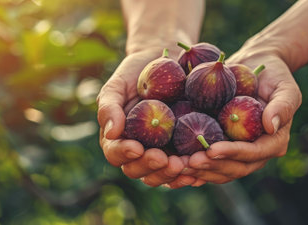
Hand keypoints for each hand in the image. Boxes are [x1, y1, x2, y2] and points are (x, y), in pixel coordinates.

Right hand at [97, 48, 201, 186]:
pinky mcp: (182, 152)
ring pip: (160, 175)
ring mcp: (161, 153)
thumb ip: (109, 106)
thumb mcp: (118, 84)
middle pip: (137, 170)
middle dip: (149, 167)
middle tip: (163, 159)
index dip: (124, 153)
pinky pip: (184, 170)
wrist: (167, 61)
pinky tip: (197, 170)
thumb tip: (111, 134)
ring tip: (183, 165)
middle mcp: (138, 150)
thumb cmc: (136, 73)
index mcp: (118, 137)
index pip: (115, 153)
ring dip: (170, 174)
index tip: (136, 147)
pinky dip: (190, 173)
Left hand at [184, 49, 301, 183]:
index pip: (254, 153)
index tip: (212, 150)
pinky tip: (174, 165)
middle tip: (189, 162)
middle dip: (212, 167)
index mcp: (273, 142)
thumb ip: (282, 106)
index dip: (233, 154)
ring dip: (198, 171)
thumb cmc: (273, 75)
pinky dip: (192, 167)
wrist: (255, 67)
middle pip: (234, 168)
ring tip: (177, 165)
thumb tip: (271, 126)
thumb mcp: (284, 86)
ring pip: (219, 170)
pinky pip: (207, 162)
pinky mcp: (221, 146)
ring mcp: (236, 152)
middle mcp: (255, 153)